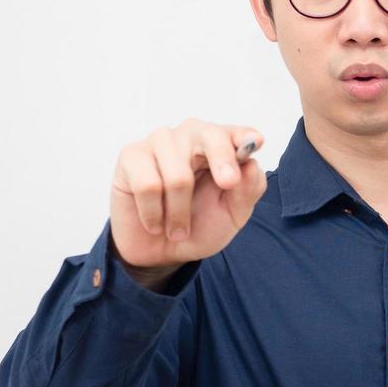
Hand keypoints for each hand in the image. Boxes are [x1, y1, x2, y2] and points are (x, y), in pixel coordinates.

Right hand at [110, 118, 266, 268]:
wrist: (161, 253)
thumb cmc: (198, 226)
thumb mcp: (232, 216)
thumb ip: (247, 191)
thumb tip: (251, 165)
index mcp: (220, 147)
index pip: (234, 133)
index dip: (244, 136)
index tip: (255, 143)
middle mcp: (191, 137)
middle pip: (209, 136)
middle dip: (222, 160)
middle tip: (228, 184)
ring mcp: (160, 143)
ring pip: (178, 175)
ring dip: (179, 213)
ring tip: (177, 228)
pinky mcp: (132, 156)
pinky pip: (148, 185)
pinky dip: (154, 214)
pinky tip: (155, 222)